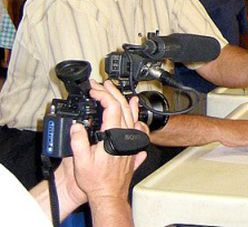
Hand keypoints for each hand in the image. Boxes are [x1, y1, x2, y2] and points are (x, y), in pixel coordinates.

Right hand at [60, 80, 147, 213]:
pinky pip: (138, 127)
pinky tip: (135, 113)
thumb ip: (78, 141)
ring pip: (132, 115)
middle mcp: (125, 135)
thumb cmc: (96, 180)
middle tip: (103, 84)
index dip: (103, 95)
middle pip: (122, 107)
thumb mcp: (80, 160)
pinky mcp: (134, 146)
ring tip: (121, 91)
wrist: (109, 194)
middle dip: (112, 92)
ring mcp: (132, 140)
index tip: (94, 89)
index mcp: (113, 135)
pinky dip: (136, 117)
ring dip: (125, 102)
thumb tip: (77, 126)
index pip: (111, 107)